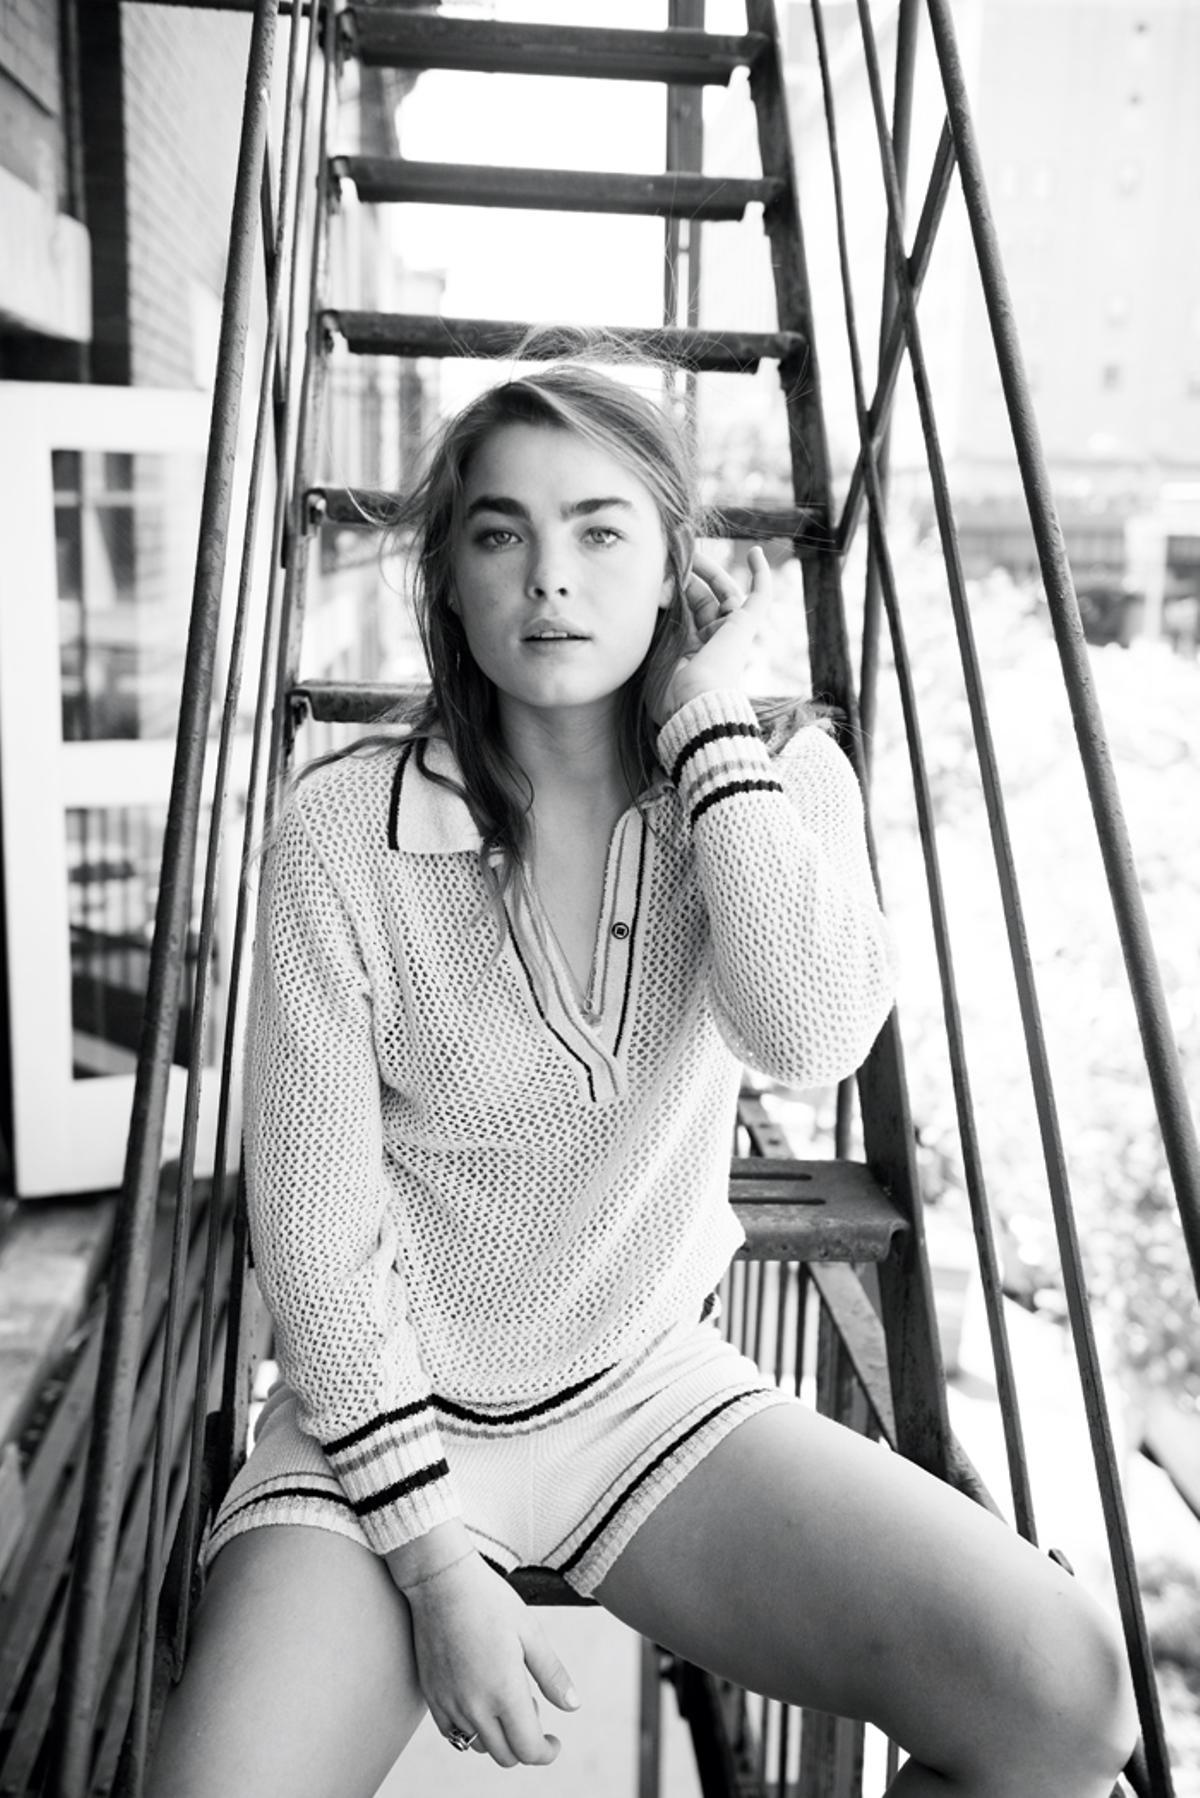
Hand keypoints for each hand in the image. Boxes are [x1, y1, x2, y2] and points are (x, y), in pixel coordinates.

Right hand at [402, 1552, 579, 1767]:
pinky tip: (481, 1701)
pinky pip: (453, 1734)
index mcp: (504, 1691)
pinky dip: (471, 1730)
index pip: (527, 1749)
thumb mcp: (530, 1632)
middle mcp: (474, 1706)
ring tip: (506, 1698)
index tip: (553, 1741)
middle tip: (533, 1708)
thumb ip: (552, 1674)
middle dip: (525, 1744)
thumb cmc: (489, 1600)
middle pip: (505, 1756)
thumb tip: (573, 1706)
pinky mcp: (431, 1696)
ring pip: (479, 1747)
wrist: (441, 1581)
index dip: (546, 1752)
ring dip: (499, 1736)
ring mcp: (448, 1703)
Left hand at [651, 545, 771, 725]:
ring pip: (722, 592)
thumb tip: (652, 593)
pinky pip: (760, 597)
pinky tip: (756, 551)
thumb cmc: (668, 691)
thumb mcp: (653, 653)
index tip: (656, 574)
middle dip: (685, 576)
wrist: (692, 705)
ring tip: (688, 551)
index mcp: (692, 652)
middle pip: (701, 598)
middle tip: (668, 558)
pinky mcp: (744, 627)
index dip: (672, 591)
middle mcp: (713, 642)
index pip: (685, 612)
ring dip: (705, 570)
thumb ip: (654, 626)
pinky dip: (761, 574)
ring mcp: (730, 634)